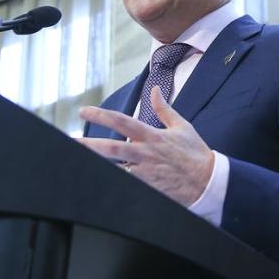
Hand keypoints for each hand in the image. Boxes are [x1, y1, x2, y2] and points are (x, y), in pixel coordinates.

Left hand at [78, 87, 214, 205]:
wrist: (209, 181)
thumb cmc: (195, 152)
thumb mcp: (182, 126)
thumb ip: (163, 108)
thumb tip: (154, 89)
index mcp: (152, 136)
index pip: (122, 121)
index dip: (101, 115)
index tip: (84, 111)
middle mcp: (146, 154)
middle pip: (111, 148)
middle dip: (88, 145)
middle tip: (69, 141)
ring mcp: (146, 173)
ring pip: (115, 169)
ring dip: (96, 166)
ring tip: (76, 163)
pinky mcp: (149, 189)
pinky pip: (126, 186)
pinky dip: (113, 183)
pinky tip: (98, 182)